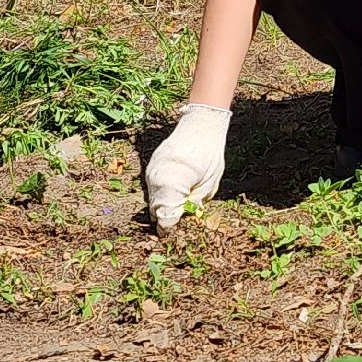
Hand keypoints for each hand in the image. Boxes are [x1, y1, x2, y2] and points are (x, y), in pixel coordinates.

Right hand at [144, 103, 230, 232]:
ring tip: (181, 206)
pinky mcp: (152, 164)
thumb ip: (193, 204)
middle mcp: (156, 178)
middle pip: (157, 209)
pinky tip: (177, 190)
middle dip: (168, 217)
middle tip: (182, 223)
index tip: (177, 237)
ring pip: (154, 197)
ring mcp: (151, 170)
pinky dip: (163, 191)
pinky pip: (154, 185)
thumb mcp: (208, 185)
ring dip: (165, 204)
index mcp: (170, 185)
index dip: (171, 229)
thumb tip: (184, 219)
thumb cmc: (209, 154)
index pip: (164, 217)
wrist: (201, 124)